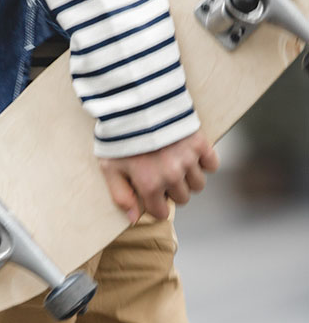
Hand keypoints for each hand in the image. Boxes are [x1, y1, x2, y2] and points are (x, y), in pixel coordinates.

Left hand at [99, 131, 219, 223]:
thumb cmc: (119, 136)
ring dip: (189, 179)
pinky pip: (212, 164)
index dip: (157, 206)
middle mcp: (171, 175)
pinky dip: (205, 163)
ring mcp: (188, 159)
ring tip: (176, 165)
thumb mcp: (110, 168)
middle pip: (182, 199)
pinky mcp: (200, 143)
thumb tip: (134, 219)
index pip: (161, 212)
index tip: (153, 196)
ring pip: (198, 184)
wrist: (136, 102)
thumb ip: (121, 196)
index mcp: (149, 184)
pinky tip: (192, 156)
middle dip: (172, 191)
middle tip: (163, 176)